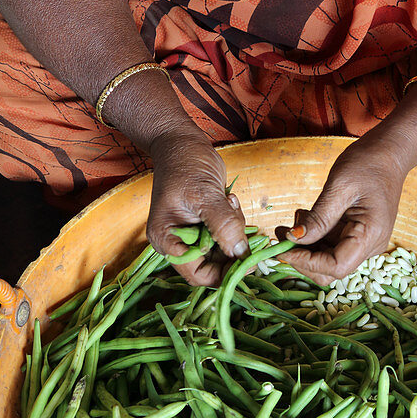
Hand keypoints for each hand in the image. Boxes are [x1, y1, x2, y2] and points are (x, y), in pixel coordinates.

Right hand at [146, 129, 247, 284]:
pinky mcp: (205, 226)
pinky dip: (235, 223)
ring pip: (224, 251)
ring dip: (235, 232)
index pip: (199, 275)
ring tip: (229, 204)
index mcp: (168, 241)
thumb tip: (241, 254)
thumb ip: (223, 225)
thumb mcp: (204, 194)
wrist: (182, 142)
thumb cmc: (185, 163)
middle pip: (214, 266)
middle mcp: (177, 244)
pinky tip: (228, 201)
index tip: (248, 257)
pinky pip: (227, 236)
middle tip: (241, 223)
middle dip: (233, 249)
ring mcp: (192, 236)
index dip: (225, 272)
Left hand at [277, 133, 408, 283]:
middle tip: (282, 233)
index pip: (335, 267)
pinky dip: (314, 238)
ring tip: (297, 218)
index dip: (305, 262)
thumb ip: (318, 218)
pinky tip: (307, 217)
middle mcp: (370, 247)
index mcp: (370, 235)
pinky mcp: (357, 237)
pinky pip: (331, 248)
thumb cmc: (368, 164)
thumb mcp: (339, 187)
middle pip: (330, 271)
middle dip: (302, 257)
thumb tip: (293, 239)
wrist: (389, 154)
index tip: (282, 246)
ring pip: (328, 261)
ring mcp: (364, 244)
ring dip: (306, 247)